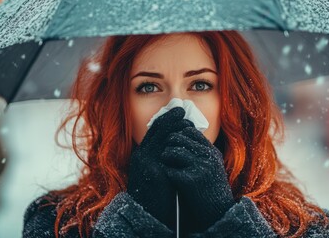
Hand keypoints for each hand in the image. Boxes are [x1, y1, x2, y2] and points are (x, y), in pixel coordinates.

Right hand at [126, 107, 193, 229]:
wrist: (149, 218)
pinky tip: (188, 133)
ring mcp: (147, 163)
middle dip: (171, 118)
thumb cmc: (155, 198)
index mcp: (140, 157)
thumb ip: (160, 161)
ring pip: (162, 136)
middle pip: (156, 130)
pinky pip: (168, 148)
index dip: (165, 121)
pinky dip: (178, 138)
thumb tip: (173, 148)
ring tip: (187, 119)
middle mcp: (141, 157)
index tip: (177, 114)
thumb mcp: (155, 175)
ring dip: (176, 125)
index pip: (152, 133)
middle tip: (182, 110)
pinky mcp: (155, 171)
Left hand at [161, 126, 234, 232]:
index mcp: (212, 151)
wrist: (218, 213)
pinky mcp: (191, 181)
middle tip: (166, 155)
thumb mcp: (212, 165)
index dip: (177, 135)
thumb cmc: (210, 188)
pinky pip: (169, 170)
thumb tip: (182, 133)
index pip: (190, 131)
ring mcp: (200, 167)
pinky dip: (167, 174)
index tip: (173, 144)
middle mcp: (208, 156)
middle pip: (178, 138)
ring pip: (171, 152)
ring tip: (166, 166)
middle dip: (168, 145)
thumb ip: (201, 151)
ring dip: (165, 158)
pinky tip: (170, 179)